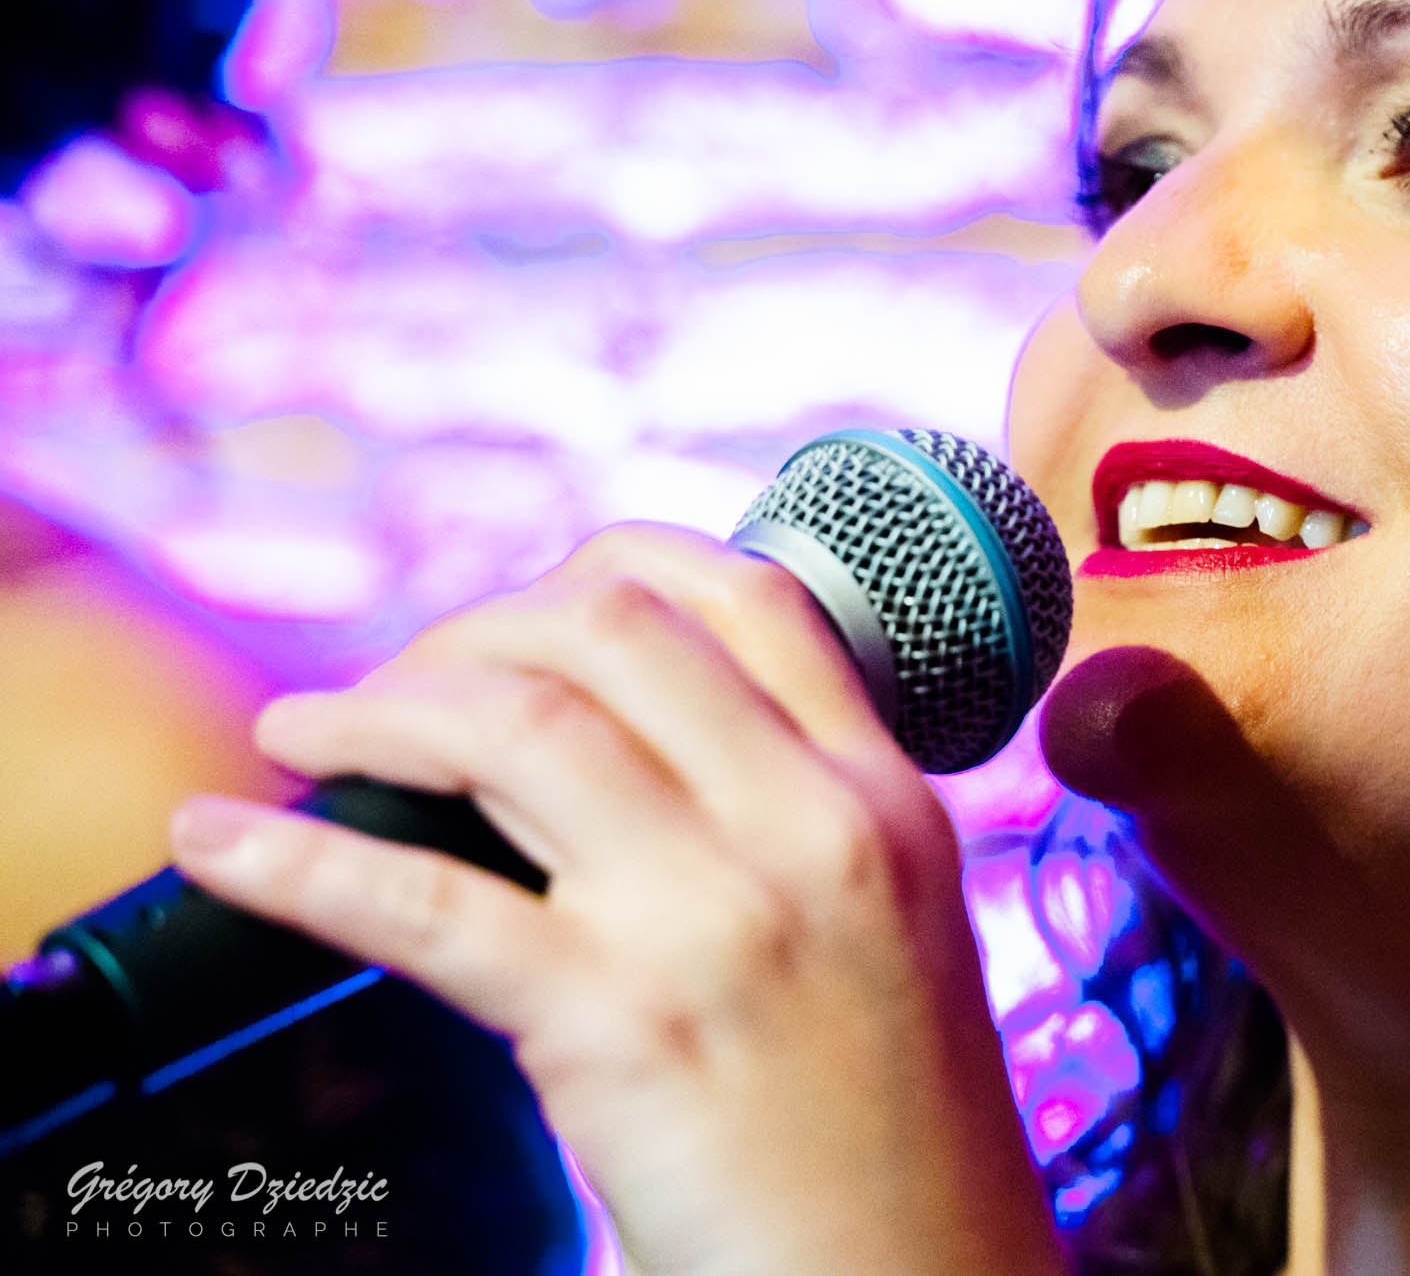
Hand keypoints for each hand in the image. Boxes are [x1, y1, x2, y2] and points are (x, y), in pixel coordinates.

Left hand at [167, 524, 1066, 1275]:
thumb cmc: (897, 1129)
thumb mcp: (894, 924)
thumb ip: (797, 817)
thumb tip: (618, 747)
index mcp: (883, 794)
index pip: (745, 594)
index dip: (604, 569)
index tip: (520, 615)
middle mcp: (810, 824)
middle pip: (611, 629)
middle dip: (469, 630)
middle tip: (401, 686)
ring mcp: (716, 917)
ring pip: (514, 723)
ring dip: (373, 709)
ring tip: (304, 733)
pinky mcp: (621, 1023)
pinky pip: (427, 904)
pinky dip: (298, 863)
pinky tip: (224, 843)